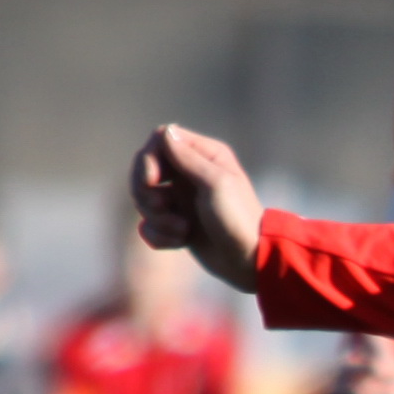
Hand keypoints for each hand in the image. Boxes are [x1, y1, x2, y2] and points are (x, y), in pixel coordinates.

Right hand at [130, 124, 262, 294]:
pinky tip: (181, 241)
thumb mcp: (216, 184)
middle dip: (146, 191)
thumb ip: (189, 158)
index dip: (149, 159)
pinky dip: (160, 236)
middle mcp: (190, 173)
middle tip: (164, 207)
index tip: (153, 180)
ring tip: (182, 229)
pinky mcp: (176, 224)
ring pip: (143, 198)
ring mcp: (181, 199)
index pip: (160, 140)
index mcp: (204, 155)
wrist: (249, 262)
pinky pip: (149, 225)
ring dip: (157, 217)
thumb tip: (166, 132)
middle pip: (144, 168)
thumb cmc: (238, 219)